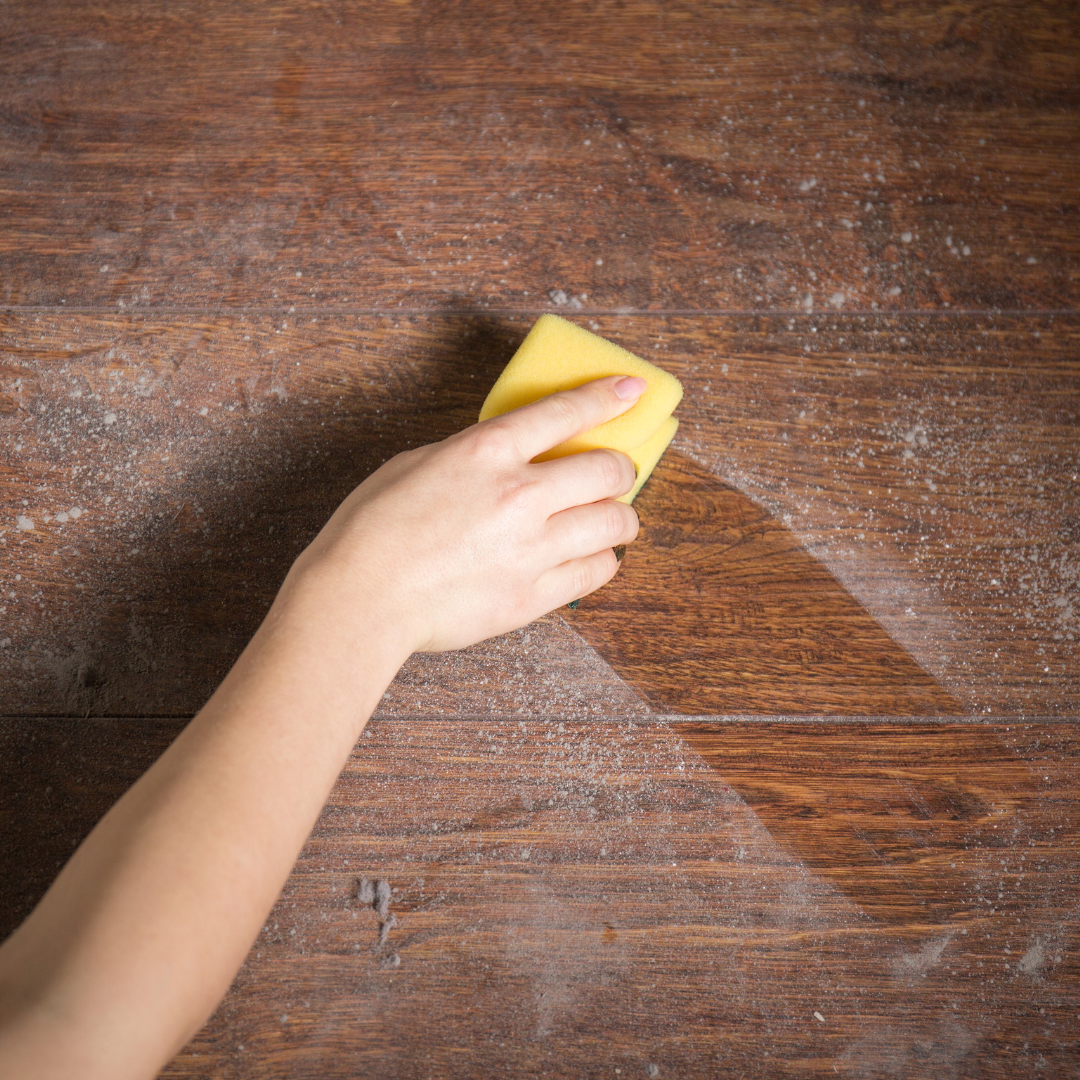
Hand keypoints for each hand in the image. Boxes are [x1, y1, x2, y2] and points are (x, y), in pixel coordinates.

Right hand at [290, 375, 645, 653]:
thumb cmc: (373, 530)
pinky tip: (590, 556)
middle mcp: (520, 495)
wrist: (361, 599)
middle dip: (620, 469)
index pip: (567, 412)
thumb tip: (511, 458)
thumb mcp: (418, 464)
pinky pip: (596, 572)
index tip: (631, 391)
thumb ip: (475, 457)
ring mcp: (531, 548)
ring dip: (620, 518)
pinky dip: (601, 560)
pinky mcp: (533, 595)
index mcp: (487, 452)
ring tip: (609, 520)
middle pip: (609, 470)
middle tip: (615, 475)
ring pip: (616, 524)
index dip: (607, 396)